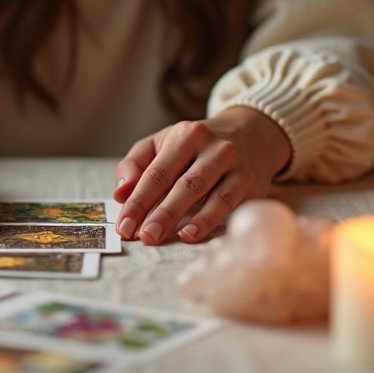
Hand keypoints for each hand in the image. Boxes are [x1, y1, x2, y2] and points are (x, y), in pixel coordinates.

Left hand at [113, 107, 291, 244]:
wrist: (250, 134)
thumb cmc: (195, 145)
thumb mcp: (162, 143)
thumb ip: (135, 165)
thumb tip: (120, 193)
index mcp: (187, 135)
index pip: (158, 173)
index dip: (139, 201)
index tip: (124, 226)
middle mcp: (216, 148)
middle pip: (187, 185)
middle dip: (164, 213)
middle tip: (145, 236)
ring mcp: (239, 167)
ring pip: (215, 197)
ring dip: (193, 221)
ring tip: (172, 238)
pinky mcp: (254, 185)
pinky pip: (233, 206)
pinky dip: (214, 222)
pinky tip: (196, 234)